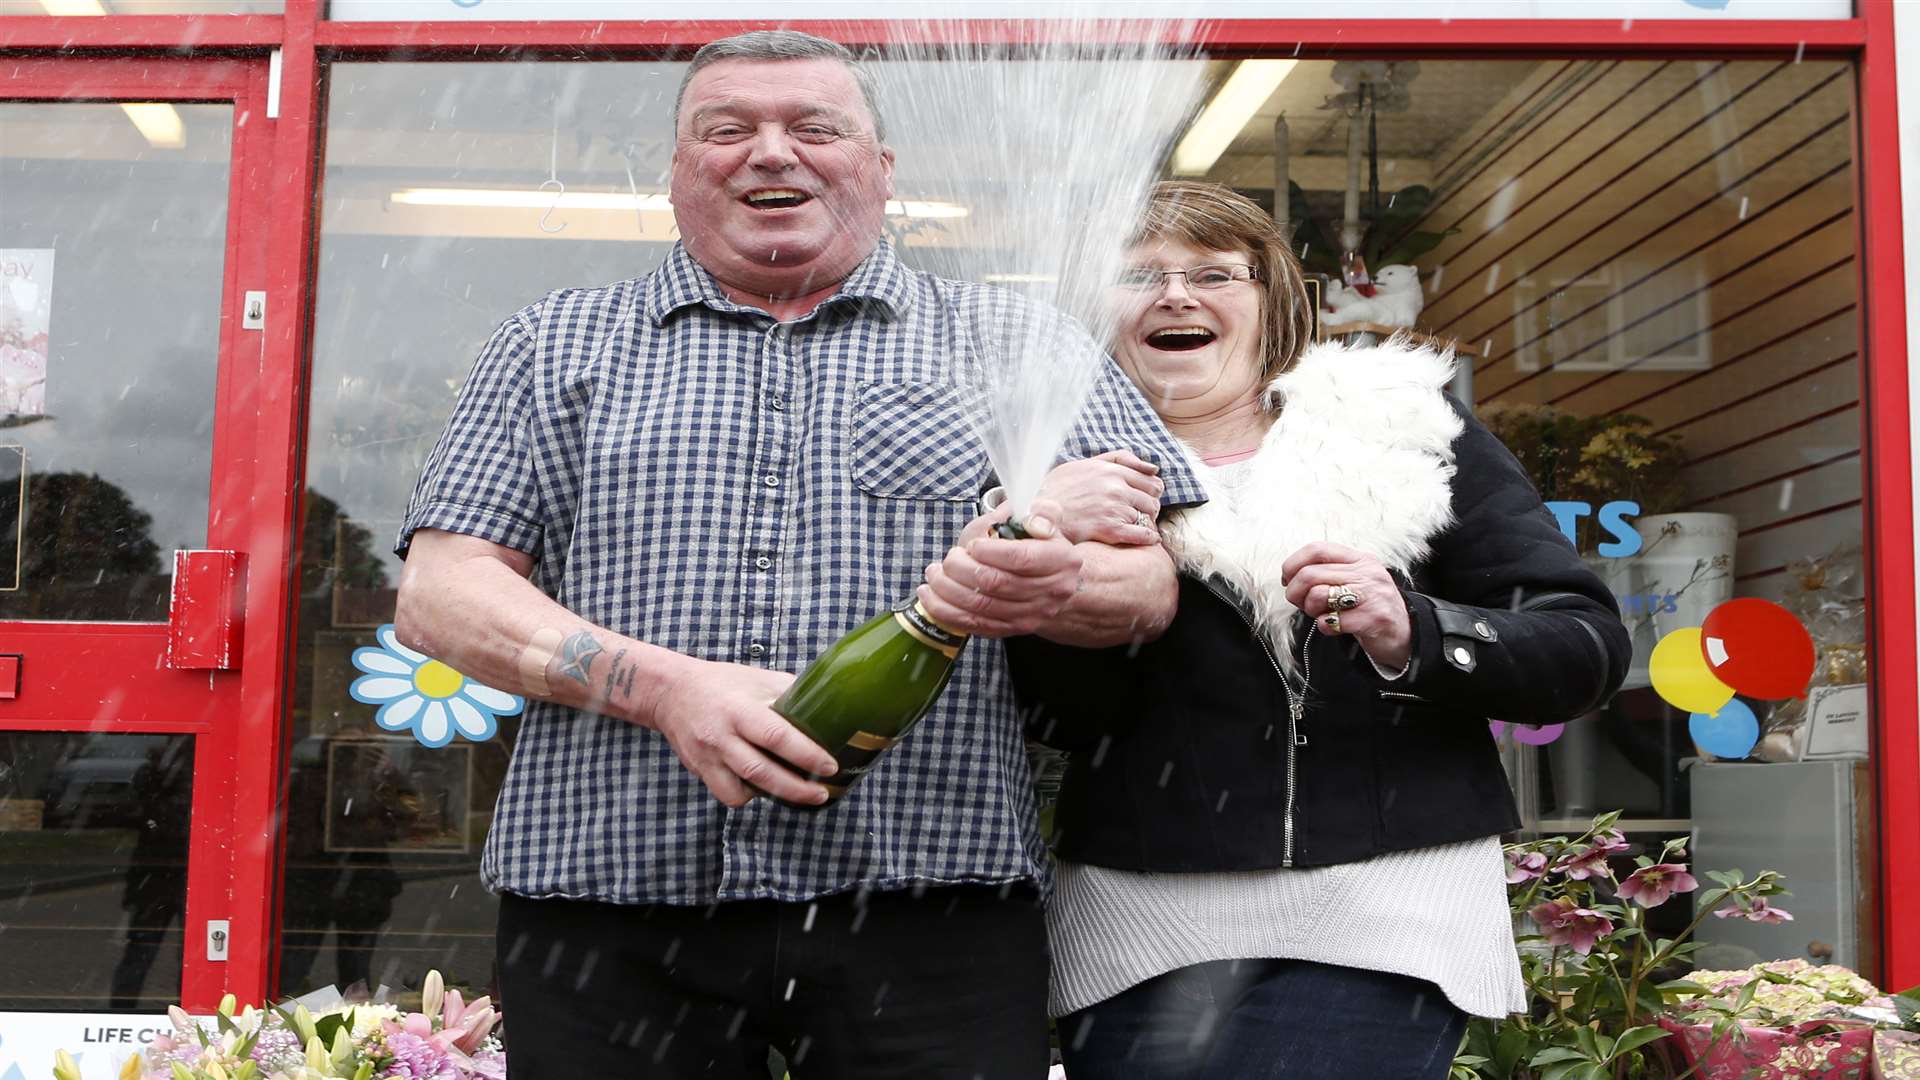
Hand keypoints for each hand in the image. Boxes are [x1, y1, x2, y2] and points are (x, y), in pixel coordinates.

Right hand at [643, 656, 834, 807]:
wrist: (672, 692)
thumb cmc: (722, 684)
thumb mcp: (757, 678)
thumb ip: (789, 693)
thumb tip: (827, 706)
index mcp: (740, 708)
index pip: (776, 735)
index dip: (806, 754)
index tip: (830, 765)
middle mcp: (721, 735)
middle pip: (761, 771)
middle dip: (796, 788)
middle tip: (821, 793)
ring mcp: (708, 756)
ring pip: (742, 789)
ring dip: (774, 796)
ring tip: (799, 793)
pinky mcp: (700, 770)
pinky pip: (728, 794)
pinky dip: (748, 795)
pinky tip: (761, 785)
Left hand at [918, 498, 1083, 637]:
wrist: (1052, 577)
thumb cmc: (1038, 542)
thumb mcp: (1044, 518)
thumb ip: (1042, 512)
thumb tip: (1033, 522)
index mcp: (1061, 560)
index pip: (1021, 558)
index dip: (989, 551)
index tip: (972, 545)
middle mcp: (1051, 592)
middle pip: (996, 584)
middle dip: (962, 569)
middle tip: (949, 558)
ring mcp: (1032, 615)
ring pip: (982, 607)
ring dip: (948, 590)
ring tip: (934, 574)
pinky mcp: (1011, 629)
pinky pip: (974, 625)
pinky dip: (946, 611)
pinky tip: (930, 597)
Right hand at [1035, 450, 1163, 545]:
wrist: (1039, 514)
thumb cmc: (1057, 489)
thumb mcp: (1084, 464)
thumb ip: (1117, 459)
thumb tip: (1151, 467)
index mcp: (1111, 471)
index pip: (1150, 481)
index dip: (1152, 492)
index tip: (1145, 499)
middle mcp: (1116, 488)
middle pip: (1152, 500)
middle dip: (1149, 508)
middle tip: (1141, 515)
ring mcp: (1114, 509)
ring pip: (1146, 517)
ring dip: (1143, 523)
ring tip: (1133, 526)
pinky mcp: (1110, 529)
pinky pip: (1142, 535)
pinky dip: (1148, 538)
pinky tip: (1149, 539)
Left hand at [1281, 541, 1411, 672]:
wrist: (1406, 635)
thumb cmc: (1371, 608)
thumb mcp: (1355, 581)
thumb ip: (1328, 574)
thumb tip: (1291, 576)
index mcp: (1361, 559)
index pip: (1317, 549)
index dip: (1294, 564)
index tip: (1288, 579)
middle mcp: (1368, 573)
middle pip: (1310, 574)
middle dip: (1295, 593)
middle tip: (1301, 604)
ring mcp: (1373, 594)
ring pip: (1318, 594)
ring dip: (1311, 610)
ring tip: (1323, 614)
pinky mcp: (1374, 618)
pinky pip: (1330, 621)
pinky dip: (1325, 627)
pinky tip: (1335, 627)